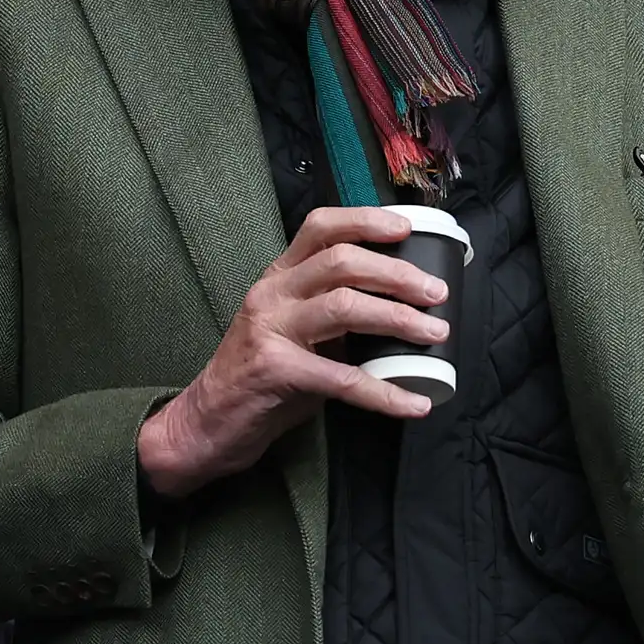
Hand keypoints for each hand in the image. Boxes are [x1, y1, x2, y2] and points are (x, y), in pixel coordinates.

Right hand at [136, 207, 446, 499]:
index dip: (366, 221)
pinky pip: (343, 378)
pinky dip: (385, 392)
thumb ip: (332, 311)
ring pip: (344, 306)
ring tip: (435, 334)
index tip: (407, 229)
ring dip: (397, 318)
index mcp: (278, 277)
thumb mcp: (292, 329)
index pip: (321, 227)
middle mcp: (272, 294)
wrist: (207, 423)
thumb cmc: (260, 376)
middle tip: (436, 293)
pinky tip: (413, 402)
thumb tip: (400, 307)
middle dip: (398, 274)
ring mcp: (271, 329)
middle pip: (342, 262)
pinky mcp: (276, 371)